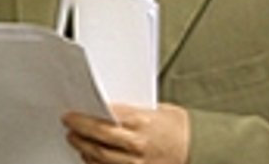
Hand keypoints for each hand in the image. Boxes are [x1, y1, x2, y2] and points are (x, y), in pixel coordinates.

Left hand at [63, 103, 189, 163]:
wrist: (200, 148)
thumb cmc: (180, 127)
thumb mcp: (157, 109)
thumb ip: (131, 110)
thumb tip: (106, 109)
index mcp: (142, 122)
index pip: (104, 118)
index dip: (83, 116)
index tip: (71, 114)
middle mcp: (137, 145)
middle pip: (98, 138)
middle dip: (79, 132)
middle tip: (68, 125)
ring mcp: (137, 163)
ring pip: (100, 158)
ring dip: (84, 149)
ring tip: (76, 140)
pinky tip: (90, 157)